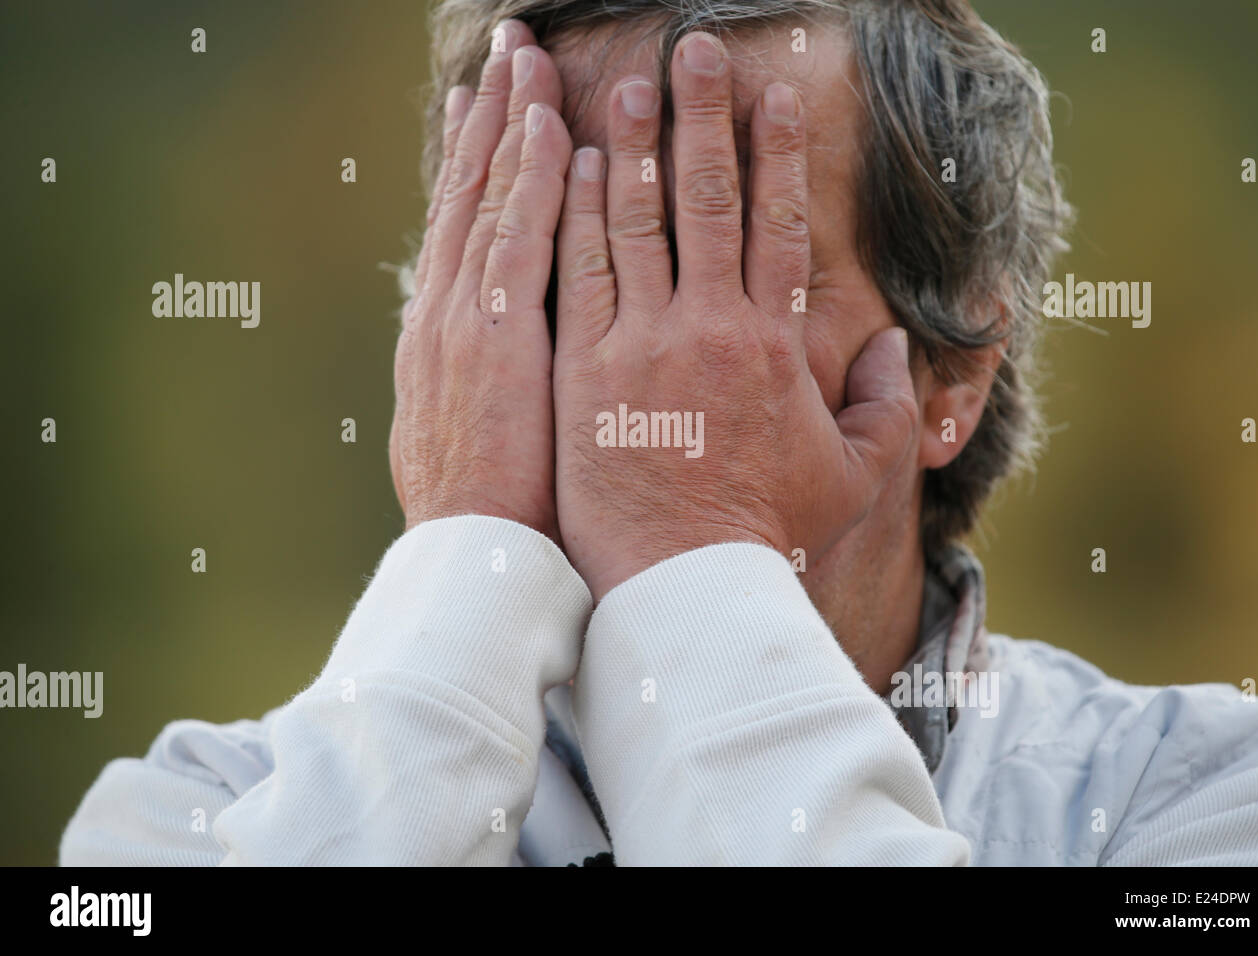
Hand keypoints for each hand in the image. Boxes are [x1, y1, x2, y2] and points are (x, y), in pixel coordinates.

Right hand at [390, 21, 570, 536]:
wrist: (472, 564)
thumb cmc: (490, 517)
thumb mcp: (468, 440)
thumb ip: (490, 385)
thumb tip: (509, 362)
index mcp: (442, 336)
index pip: (464, 229)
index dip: (479, 164)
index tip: (496, 111)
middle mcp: (445, 313)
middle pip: (470, 194)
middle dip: (490, 118)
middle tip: (507, 53)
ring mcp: (465, 320)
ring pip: (490, 199)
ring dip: (511, 123)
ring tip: (526, 56)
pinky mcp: (497, 337)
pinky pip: (519, 238)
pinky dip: (530, 180)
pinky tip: (551, 126)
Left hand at [553, 32, 918, 599]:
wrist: (685, 583)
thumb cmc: (769, 533)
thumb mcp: (853, 473)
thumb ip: (883, 405)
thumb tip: (891, 346)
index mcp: (774, 344)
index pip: (776, 225)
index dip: (777, 154)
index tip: (774, 97)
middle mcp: (709, 326)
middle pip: (708, 199)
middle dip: (702, 117)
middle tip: (691, 50)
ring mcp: (642, 345)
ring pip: (636, 223)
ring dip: (632, 148)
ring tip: (621, 86)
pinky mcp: (586, 371)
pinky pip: (580, 274)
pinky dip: (578, 215)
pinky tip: (572, 167)